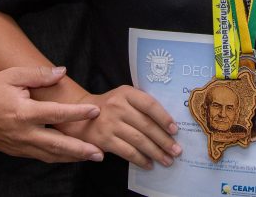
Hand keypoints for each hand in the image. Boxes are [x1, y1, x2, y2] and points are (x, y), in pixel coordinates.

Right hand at [0, 66, 104, 161]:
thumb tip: (62, 71)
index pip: (56, 114)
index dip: (77, 113)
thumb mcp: (13, 75)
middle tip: (99, 152)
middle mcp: (22, 133)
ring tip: (91, 156)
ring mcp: (18, 145)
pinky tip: (70, 155)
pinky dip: (57, 157)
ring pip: (49, 155)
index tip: (95, 111)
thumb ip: (39, 74)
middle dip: (80, 149)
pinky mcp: (15, 151)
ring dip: (72, 157)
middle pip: (56, 144)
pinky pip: (40, 156)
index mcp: (22, 112)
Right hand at [58, 85, 179, 168]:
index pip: (149, 104)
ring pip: (139, 140)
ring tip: (167, 160)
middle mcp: (118, 106)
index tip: (175, 130)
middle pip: (146, 125)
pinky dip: (140, 159)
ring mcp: (110, 123)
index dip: (164, 118)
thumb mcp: (124, 97)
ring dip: (156, 152)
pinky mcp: (104, 139)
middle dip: (164, 140)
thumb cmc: (110, 106)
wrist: (78, 115)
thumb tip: (168, 125)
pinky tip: (149, 164)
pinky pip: (127, 152)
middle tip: (177, 151)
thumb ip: (142, 105)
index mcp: (126, 93)